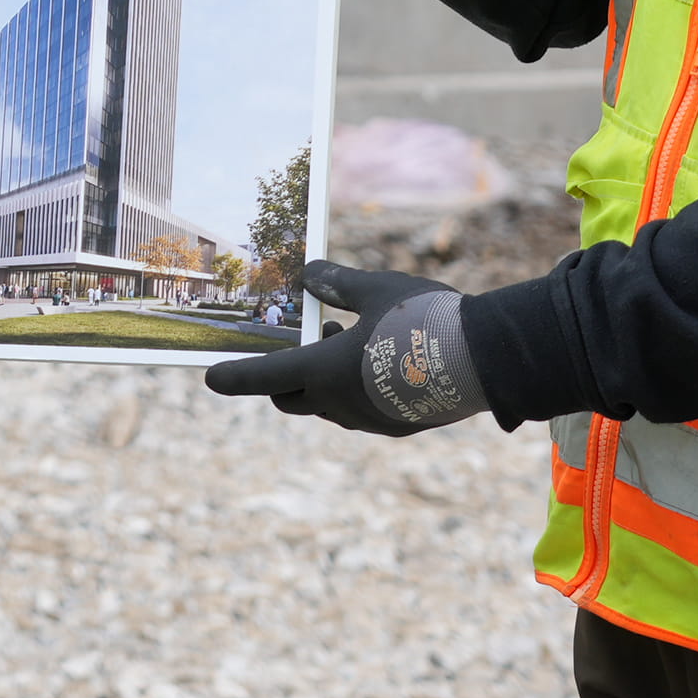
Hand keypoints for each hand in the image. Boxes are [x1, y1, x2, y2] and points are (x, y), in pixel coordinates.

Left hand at [204, 261, 486, 435]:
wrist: (485, 359)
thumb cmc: (423, 318)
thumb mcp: (376, 289)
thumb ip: (337, 283)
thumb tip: (306, 271)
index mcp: (324, 372)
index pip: (264, 377)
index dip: (235, 376)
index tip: (212, 377)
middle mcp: (340, 404)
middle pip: (290, 398)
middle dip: (283, 375)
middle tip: (305, 339)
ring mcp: (369, 421)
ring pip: (327, 406)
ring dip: (323, 380)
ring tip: (345, 339)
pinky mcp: (397, 426)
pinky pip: (361, 412)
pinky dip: (354, 390)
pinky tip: (378, 364)